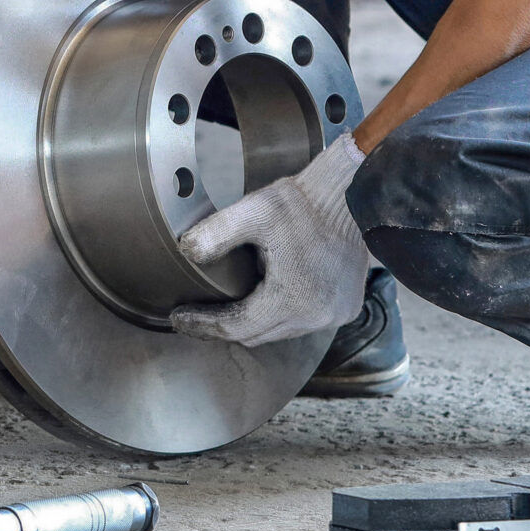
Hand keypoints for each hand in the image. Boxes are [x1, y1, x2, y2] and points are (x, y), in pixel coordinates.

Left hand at [170, 135, 367, 346]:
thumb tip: (186, 252)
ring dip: (257, 319)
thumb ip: (216, 233)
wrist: (350, 195)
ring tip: (234, 300)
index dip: (203, 325)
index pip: (234, 328)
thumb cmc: (303, 204)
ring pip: (280, 331)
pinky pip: (304, 323)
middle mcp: (316, 317)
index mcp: (291, 300)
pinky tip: (271, 293)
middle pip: (256, 335)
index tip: (178, 318)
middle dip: (226, 326)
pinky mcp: (346, 309)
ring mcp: (334, 315)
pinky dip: (284, 313)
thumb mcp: (254, 211)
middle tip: (199, 312)